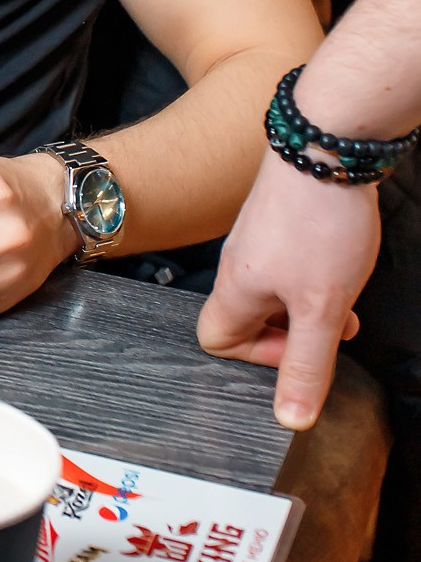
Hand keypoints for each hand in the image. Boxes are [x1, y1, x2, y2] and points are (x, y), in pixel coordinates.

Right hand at [199, 151, 374, 428]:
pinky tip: (344, 261)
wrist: (328, 143)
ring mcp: (257, 236)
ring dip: (309, 302)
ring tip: (344, 295)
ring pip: (274, 288)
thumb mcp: (320, 308)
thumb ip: (306, 364)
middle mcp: (238, 262)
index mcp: (235, 288)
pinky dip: (315, 273)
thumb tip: (291, 419)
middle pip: (248, 316)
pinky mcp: (279, 216)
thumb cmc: (319, 222)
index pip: (216, 341)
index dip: (257, 358)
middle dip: (293, 331)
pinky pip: (287, 261)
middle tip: (330, 327)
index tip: (300, 347)